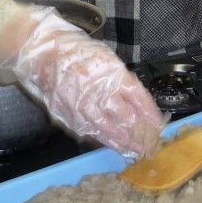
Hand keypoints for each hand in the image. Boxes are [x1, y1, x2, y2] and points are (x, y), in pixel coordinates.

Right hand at [0, 7, 163, 157]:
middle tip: (149, 143)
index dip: (149, 113)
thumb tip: (139, 104)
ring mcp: (79, 103)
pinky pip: (88, 130)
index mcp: (110, 71)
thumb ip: (122, 80)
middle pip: (124, 116)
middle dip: (139, 132)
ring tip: (134, 150)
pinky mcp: (66, 113)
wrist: (43, 52)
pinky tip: (113, 145)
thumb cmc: (78, 53)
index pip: (137, 97)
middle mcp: (96, 88)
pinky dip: (102, 139)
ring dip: (122, 141)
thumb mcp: (107, 58)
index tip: (158, 124)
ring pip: (106, 128)